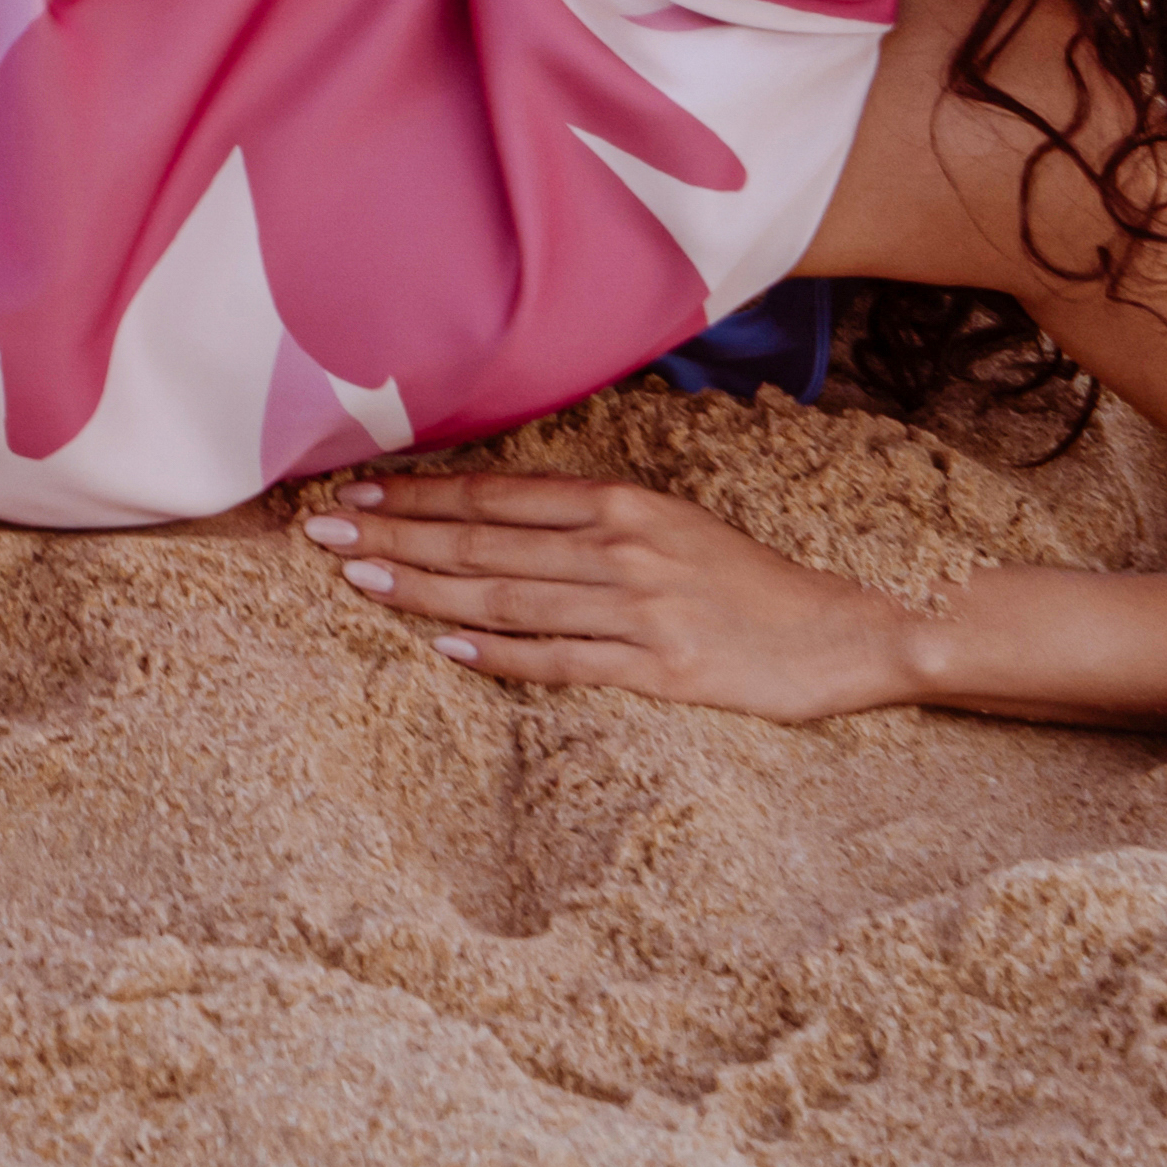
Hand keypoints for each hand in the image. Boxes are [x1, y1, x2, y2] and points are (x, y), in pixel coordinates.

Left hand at [298, 473, 925, 721]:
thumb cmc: (745, 580)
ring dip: (426, 591)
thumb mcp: (669, 524)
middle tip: (320, 534)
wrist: (846, 632)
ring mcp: (639, 611)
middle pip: (485, 544)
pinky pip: (564, 662)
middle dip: (395, 537)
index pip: (496, 496)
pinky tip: (445, 651)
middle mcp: (621, 549)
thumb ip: (589, 519)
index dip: (419, 496)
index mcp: (622, 504)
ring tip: (358, 581)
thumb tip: (493, 516)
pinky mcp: (663, 672)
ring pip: (508, 599)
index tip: (353, 494)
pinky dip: (501, 657)